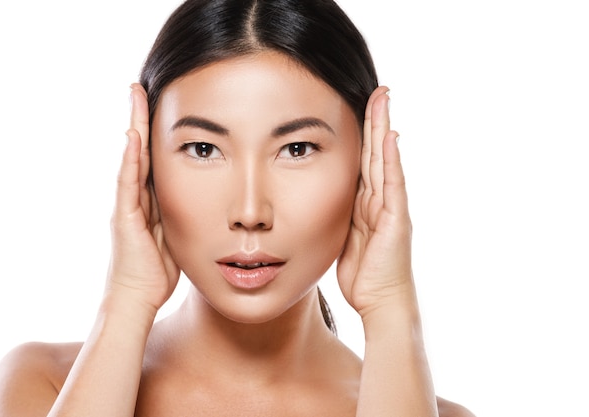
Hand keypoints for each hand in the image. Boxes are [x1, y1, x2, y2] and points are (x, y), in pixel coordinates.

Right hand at [106, 83, 179, 313]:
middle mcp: (135, 197)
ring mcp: (127, 205)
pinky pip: (127, 184)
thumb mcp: (175, 236)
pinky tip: (133, 136)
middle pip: (139, 149)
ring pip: (131, 159)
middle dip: (140, 118)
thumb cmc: (157, 272)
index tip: (160, 105)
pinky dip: (130, 160)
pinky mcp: (124, 217)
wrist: (137, 298)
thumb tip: (204, 201)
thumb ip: (182, 216)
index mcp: (150, 199)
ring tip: (135, 96)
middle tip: (141, 87)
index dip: (154, 132)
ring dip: (133, 127)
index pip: (152, 158)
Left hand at [337, 86, 412, 318]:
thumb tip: (320, 201)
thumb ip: (339, 217)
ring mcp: (391, 207)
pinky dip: (391, 161)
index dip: (363, 134)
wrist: (380, 302)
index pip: (365, 160)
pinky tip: (389, 137)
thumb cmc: (362, 276)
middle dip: (376, 120)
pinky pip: (392, 185)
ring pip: (385, 161)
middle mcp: (381, 199)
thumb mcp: (343, 239)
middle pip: (377, 152)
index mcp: (366, 203)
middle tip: (377, 90)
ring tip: (383, 99)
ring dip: (383, 129)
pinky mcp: (396, 219)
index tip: (359, 106)